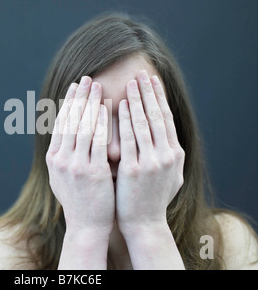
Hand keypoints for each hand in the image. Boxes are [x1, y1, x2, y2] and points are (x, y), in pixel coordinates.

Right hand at [46, 76, 114, 234]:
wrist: (87, 226)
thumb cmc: (78, 200)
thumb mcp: (61, 177)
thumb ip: (61, 155)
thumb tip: (63, 133)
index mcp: (53, 159)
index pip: (59, 123)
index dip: (67, 102)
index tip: (74, 86)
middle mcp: (60, 160)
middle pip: (70, 121)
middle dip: (78, 96)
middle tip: (87, 77)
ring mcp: (76, 166)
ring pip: (82, 127)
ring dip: (90, 103)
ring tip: (97, 86)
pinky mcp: (94, 172)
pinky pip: (98, 141)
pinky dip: (102, 123)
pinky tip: (107, 108)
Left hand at [116, 70, 184, 233]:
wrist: (143, 223)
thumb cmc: (151, 197)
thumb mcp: (168, 174)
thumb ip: (167, 153)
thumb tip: (164, 133)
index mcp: (175, 154)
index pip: (166, 118)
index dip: (159, 98)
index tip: (152, 80)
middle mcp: (167, 155)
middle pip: (157, 116)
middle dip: (149, 92)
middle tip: (141, 73)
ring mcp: (152, 162)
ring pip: (144, 123)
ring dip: (137, 100)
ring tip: (130, 82)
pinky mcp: (135, 169)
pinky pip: (129, 138)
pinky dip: (126, 120)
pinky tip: (121, 105)